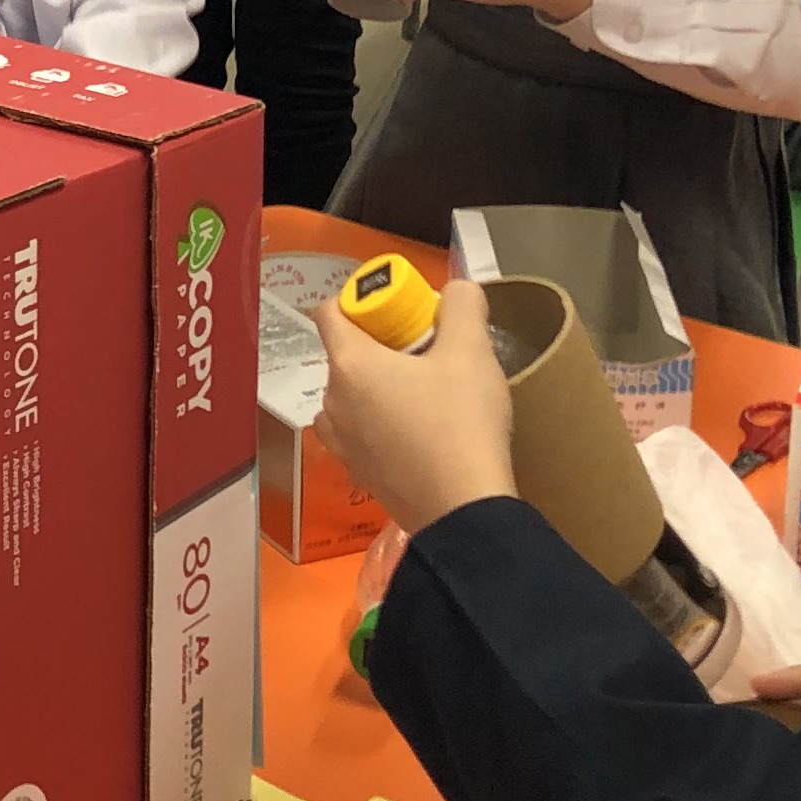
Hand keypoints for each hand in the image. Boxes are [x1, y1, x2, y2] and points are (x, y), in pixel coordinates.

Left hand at [313, 282, 514, 536]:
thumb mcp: (472, 351)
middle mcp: (332, 402)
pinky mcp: (358, 474)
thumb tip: (456, 288)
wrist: (464, 511)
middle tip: (427, 350)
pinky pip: (361, 432)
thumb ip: (462, 305)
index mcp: (349, 366)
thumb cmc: (462, 423)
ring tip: (425, 393)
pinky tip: (421, 432)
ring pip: (351, 396)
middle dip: (380, 345)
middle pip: (344, 355)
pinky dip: (381, 422)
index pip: (328, 311)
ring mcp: (341, 444)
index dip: (360, 299)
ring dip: (378, 387)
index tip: (398, 308)